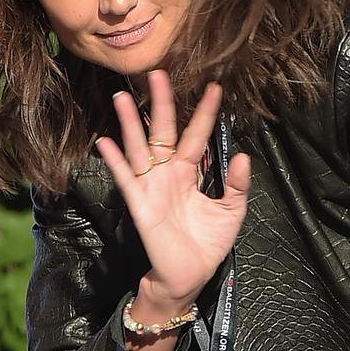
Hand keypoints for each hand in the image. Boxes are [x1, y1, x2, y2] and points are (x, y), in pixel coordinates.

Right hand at [95, 70, 249, 313]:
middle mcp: (168, 174)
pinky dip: (115, 160)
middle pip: (163, 131)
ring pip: (139, 147)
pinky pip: (126, 178)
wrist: (188, 276)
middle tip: (158, 74)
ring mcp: (151, 186)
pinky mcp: (140, 203)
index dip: (206, 113)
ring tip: (123, 97)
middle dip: (162, 103)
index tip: (215, 88)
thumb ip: (237, 185)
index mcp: (190, 173)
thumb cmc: (207, 245)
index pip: (197, 135)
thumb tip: (244, 156)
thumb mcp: (231, 212)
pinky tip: (105, 141)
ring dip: (131, 123)